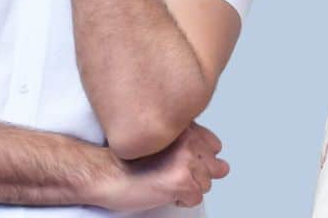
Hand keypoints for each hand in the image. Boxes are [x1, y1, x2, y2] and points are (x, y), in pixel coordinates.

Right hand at [97, 123, 229, 211]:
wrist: (103, 173)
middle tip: (168, 174)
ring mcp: (186, 159)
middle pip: (212, 167)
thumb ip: (191, 145)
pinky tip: (162, 191)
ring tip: (163, 182)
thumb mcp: (162, 142)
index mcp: (184, 126)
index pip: (213, 145)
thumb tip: (224, 166)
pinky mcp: (181, 180)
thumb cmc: (127, 160)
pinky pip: (195, 198)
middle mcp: (188, 139)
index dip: (199, 159)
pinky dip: (181, 200)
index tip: (179, 162)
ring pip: (205, 184)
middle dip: (194, 175)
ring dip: (186, 188)